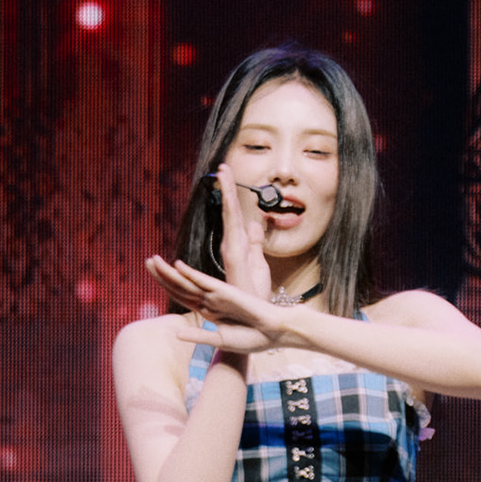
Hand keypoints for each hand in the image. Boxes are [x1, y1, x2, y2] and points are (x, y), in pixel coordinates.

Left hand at [145, 256, 289, 353]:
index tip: (151, 276)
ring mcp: (217, 295)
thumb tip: (176, 333)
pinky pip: (205, 281)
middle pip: (180, 286)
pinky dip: (191, 274)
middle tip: (146, 260)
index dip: (165, 287)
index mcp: (208, 311)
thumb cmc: (252, 339)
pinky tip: (177, 266)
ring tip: (153, 259)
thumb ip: (198, 337)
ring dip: (169, 271)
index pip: (181, 296)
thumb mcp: (220, 341)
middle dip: (162, 274)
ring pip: (188, 282)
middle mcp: (210, 300)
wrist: (274, 334)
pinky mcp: (227, 292)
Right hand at [213, 161, 272, 298]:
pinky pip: (233, 233)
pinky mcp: (236, 259)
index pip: (234, 215)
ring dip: (227, 194)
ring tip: (222, 174)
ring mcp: (233, 251)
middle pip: (229, 210)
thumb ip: (255, 243)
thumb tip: (254, 223)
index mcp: (237, 245)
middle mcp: (232, 245)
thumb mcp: (258, 263)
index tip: (228, 174)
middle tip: (222, 166)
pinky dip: (229, 216)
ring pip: (230, 216)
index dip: (232, 195)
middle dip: (227, 187)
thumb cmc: (253, 292)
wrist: (253, 316)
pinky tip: (228, 201)